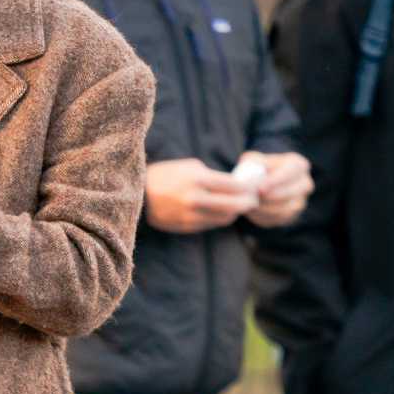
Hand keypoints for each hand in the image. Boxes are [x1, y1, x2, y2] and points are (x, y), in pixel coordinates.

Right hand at [144, 158, 261, 233]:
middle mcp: (196, 198)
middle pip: (234, 205)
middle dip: (248, 202)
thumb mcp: (190, 167)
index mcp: (198, 179)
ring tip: (239, 207)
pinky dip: (220, 218)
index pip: (234, 186)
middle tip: (254, 200)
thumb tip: (235, 185)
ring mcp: (191, 215)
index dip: (248, 187)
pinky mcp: (186, 226)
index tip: (254, 187)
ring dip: (235, 213)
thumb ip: (213, 176)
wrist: (139, 194)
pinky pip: (211, 224)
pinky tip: (222, 213)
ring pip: (224, 218)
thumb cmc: (166, 175)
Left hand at [245, 151, 314, 228]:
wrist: (265, 184)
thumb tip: (247, 174)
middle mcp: (304, 183)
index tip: (260, 188)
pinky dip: (264, 215)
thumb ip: (251, 164)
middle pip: (290, 192)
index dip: (275, 181)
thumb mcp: (255, 161)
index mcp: (298, 165)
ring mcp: (301, 201)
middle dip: (270, 197)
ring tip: (250, 203)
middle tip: (254, 198)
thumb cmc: (260, 169)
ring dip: (265, 208)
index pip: (290, 172)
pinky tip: (254, 210)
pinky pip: (278, 218)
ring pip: (284, 208)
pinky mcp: (292, 215)